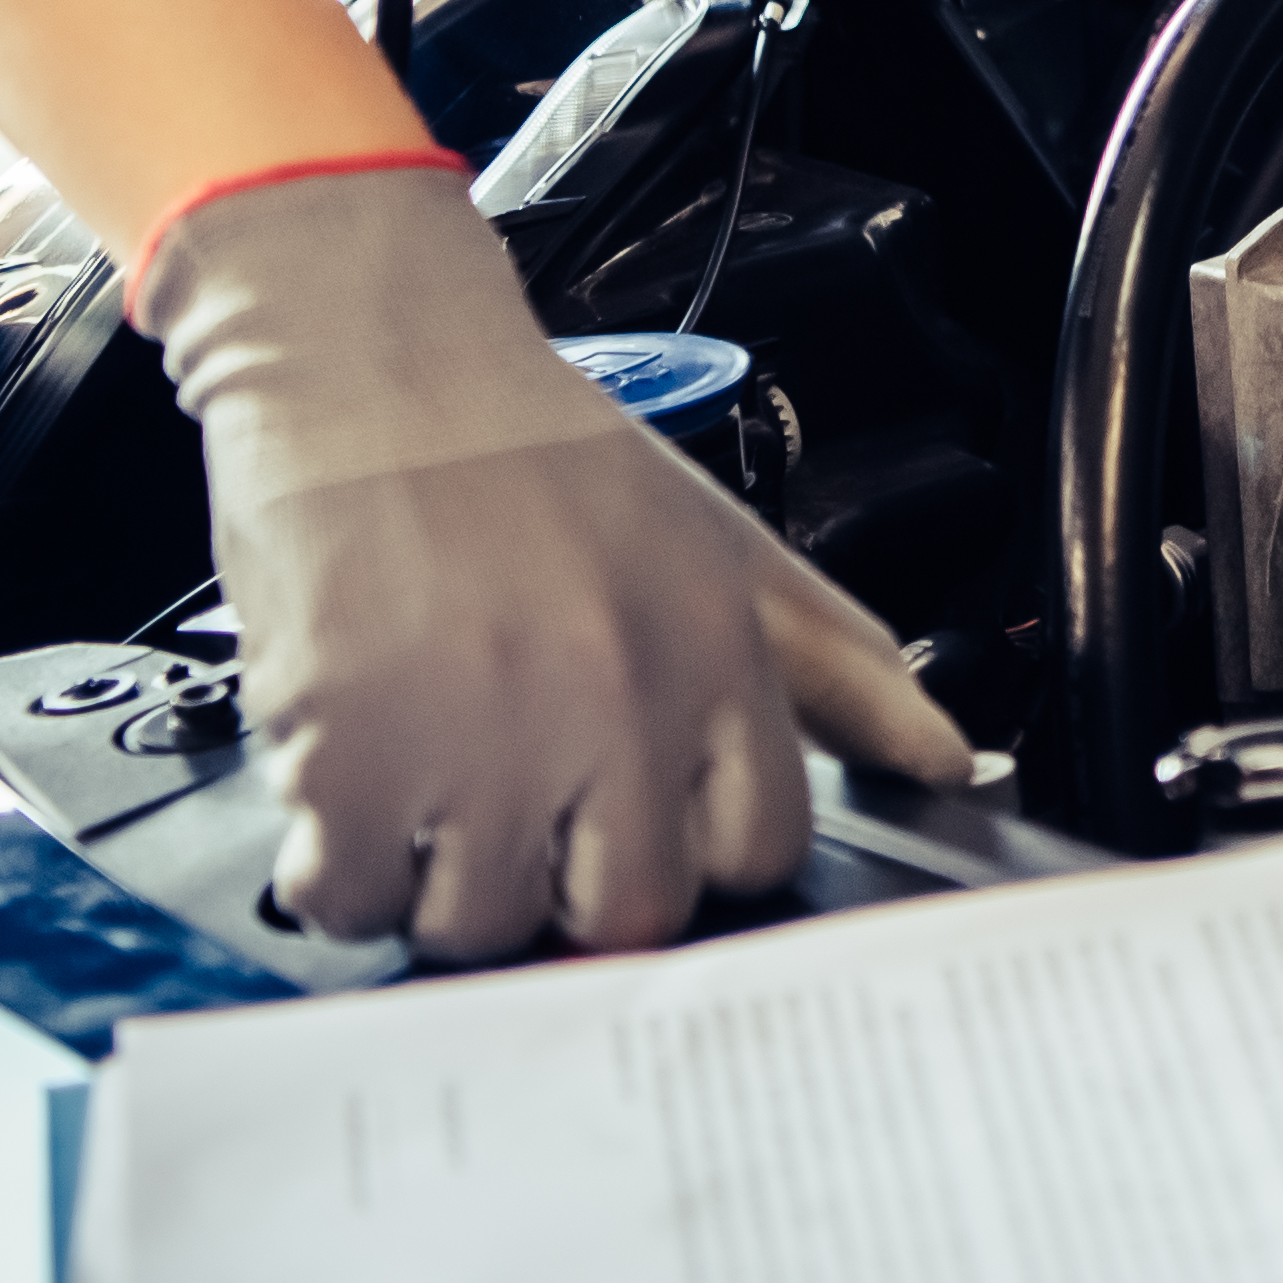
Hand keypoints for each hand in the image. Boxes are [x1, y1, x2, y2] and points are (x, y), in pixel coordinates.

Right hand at [137, 159, 974, 958]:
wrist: (369, 359)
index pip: (757, 849)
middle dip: (569, 887)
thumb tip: (947, 761)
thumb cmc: (535, 453)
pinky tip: (346, 780)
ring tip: (425, 775)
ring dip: (439, 879)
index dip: (692, 848)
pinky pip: (347, 900)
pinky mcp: (345, 756)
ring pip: (480, 923)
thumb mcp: (719, 543)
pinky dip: (334, 869)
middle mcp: (616, 703)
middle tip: (515, 808)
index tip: (634, 816)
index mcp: (718, 656)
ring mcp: (482, 739)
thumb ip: (840, 668)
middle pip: (624, 910)